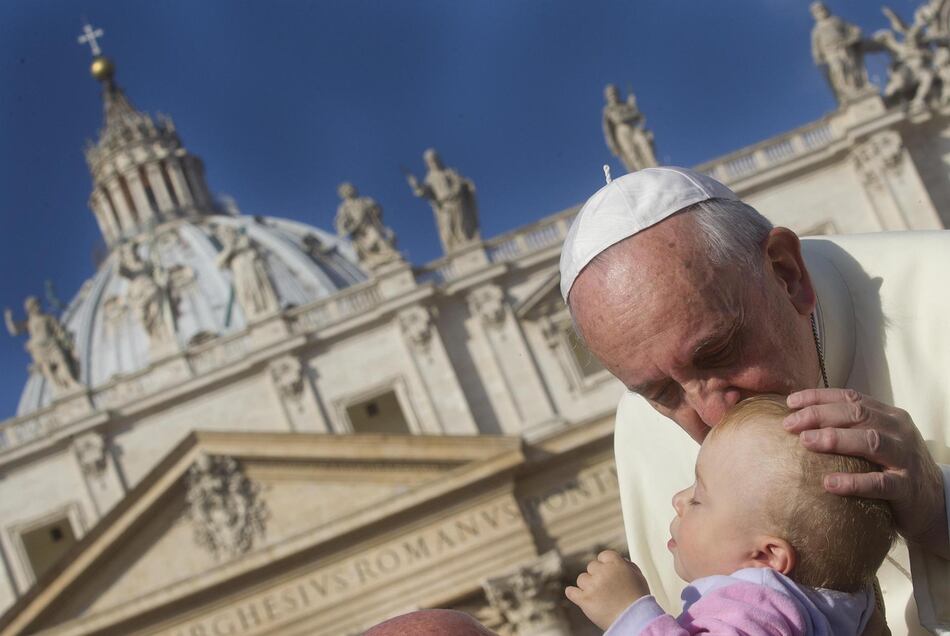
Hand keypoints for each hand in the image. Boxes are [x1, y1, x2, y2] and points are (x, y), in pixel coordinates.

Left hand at [565, 550, 649, 630]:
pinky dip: (573, 594)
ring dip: (587, 586)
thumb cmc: (638, 601)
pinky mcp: (584, 599)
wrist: (635, 621)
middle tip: (605, 587)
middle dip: (597, 575)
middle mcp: (603, 572)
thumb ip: (628, 566)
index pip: (603, 555)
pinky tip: (578, 595)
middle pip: (591, 566)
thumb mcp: (639, 577)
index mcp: (616, 564)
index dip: (605, 564)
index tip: (606, 572)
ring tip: (599, 597)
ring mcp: (592, 586)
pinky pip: (571, 592)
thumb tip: (621, 560)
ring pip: (581, 579)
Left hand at [784, 388, 948, 556]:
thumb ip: (849, 428)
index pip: (850, 398)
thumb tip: (802, 420)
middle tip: (790, 424)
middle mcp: (898, 431)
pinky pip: (879, 483)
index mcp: (888, 416)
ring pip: (870, 441)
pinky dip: (854, 482)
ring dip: (835, 439)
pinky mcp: (907, 487)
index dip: (819, 397)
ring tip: (805, 442)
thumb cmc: (893, 468)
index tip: (790, 403)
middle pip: (856, 415)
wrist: (934, 502)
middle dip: (819, 415)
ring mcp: (904, 458)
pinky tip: (829, 483)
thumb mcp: (875, 441)